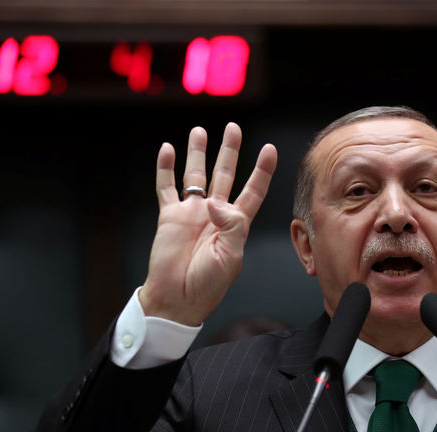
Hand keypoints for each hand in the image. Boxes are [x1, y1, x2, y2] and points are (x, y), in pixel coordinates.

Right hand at [139, 123, 277, 325]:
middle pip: (225, 175)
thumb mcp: (231, 256)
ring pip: (196, 176)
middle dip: (229, 151)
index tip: (269, 149)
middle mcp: (216, 214)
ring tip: (200, 131)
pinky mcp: (170, 217)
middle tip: (233, 128)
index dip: (262, 170)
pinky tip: (168, 150)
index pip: (253, 190)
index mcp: (236, 224)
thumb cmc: (208, 284)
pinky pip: (167, 188)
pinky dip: (166, 168)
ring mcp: (192, 213)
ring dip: (198, 153)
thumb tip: (216, 201)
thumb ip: (232, 226)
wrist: (178, 298)